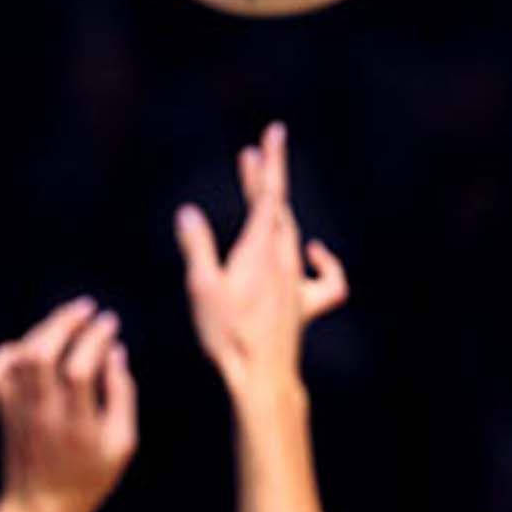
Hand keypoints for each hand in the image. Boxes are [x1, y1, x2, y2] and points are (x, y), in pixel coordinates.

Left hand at [0, 298, 138, 511]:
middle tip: (87, 308)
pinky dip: (7, 352)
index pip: (79, 370)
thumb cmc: (89, 477)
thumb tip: (116, 352)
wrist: (41, 507)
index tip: (110, 323)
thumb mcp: (122, 445)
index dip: (94, 340)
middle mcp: (43, 414)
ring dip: (43, 330)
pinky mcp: (2, 410)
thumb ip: (122, 396)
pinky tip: (29, 348)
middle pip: (41, 356)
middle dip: (64, 323)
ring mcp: (17, 411)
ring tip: (67, 319)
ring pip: (20, 358)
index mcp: (77, 426)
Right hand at [174, 122, 347, 404]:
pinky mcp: (303, 305)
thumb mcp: (203, 288)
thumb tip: (188, 212)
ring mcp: (297, 283)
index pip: (269, 196)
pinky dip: (321, 259)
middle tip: (257, 152)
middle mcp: (284, 260)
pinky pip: (324, 276)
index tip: (273, 134)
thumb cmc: (228, 336)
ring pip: (292, 234)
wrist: (261, 378)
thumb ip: (197, 247)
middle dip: (267, 178)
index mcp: (260, 251)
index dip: (269, 164)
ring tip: (265, 193)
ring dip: (278, 210)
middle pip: (280, 209)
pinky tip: (311, 253)